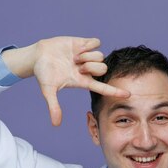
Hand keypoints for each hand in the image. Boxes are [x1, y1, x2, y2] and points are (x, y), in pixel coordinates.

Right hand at [4, 36, 129, 125]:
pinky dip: (88, 45)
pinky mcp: (84, 43)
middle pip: (103, 69)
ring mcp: (87, 56)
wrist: (38, 55)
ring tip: (74, 57)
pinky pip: (96, 43)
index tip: (128, 95)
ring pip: (100, 56)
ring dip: (87, 56)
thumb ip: (54, 107)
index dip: (115, 91)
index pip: (103, 88)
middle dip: (91, 67)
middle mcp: (88, 70)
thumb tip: (56, 124)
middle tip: (77, 66)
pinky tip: (78, 47)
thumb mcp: (48, 91)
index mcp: (83, 81)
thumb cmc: (43, 74)